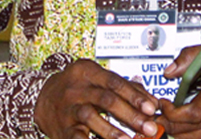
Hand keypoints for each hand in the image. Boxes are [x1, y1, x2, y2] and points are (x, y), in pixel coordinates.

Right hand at [34, 59, 158, 138]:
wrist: (43, 97)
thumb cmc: (80, 86)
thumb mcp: (99, 79)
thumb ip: (127, 88)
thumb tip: (153, 103)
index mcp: (88, 71)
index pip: (116, 83)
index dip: (135, 96)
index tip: (151, 108)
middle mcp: (77, 88)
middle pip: (106, 100)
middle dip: (130, 115)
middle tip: (149, 127)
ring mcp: (67, 107)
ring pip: (90, 117)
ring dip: (112, 131)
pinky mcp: (61, 126)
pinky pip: (75, 136)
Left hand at [156, 43, 200, 138]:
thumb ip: (192, 55)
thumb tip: (169, 72)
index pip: (192, 113)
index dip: (171, 112)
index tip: (163, 102)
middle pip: (186, 130)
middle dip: (166, 124)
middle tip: (157, 115)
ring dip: (173, 133)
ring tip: (166, 122)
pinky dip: (186, 138)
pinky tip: (181, 129)